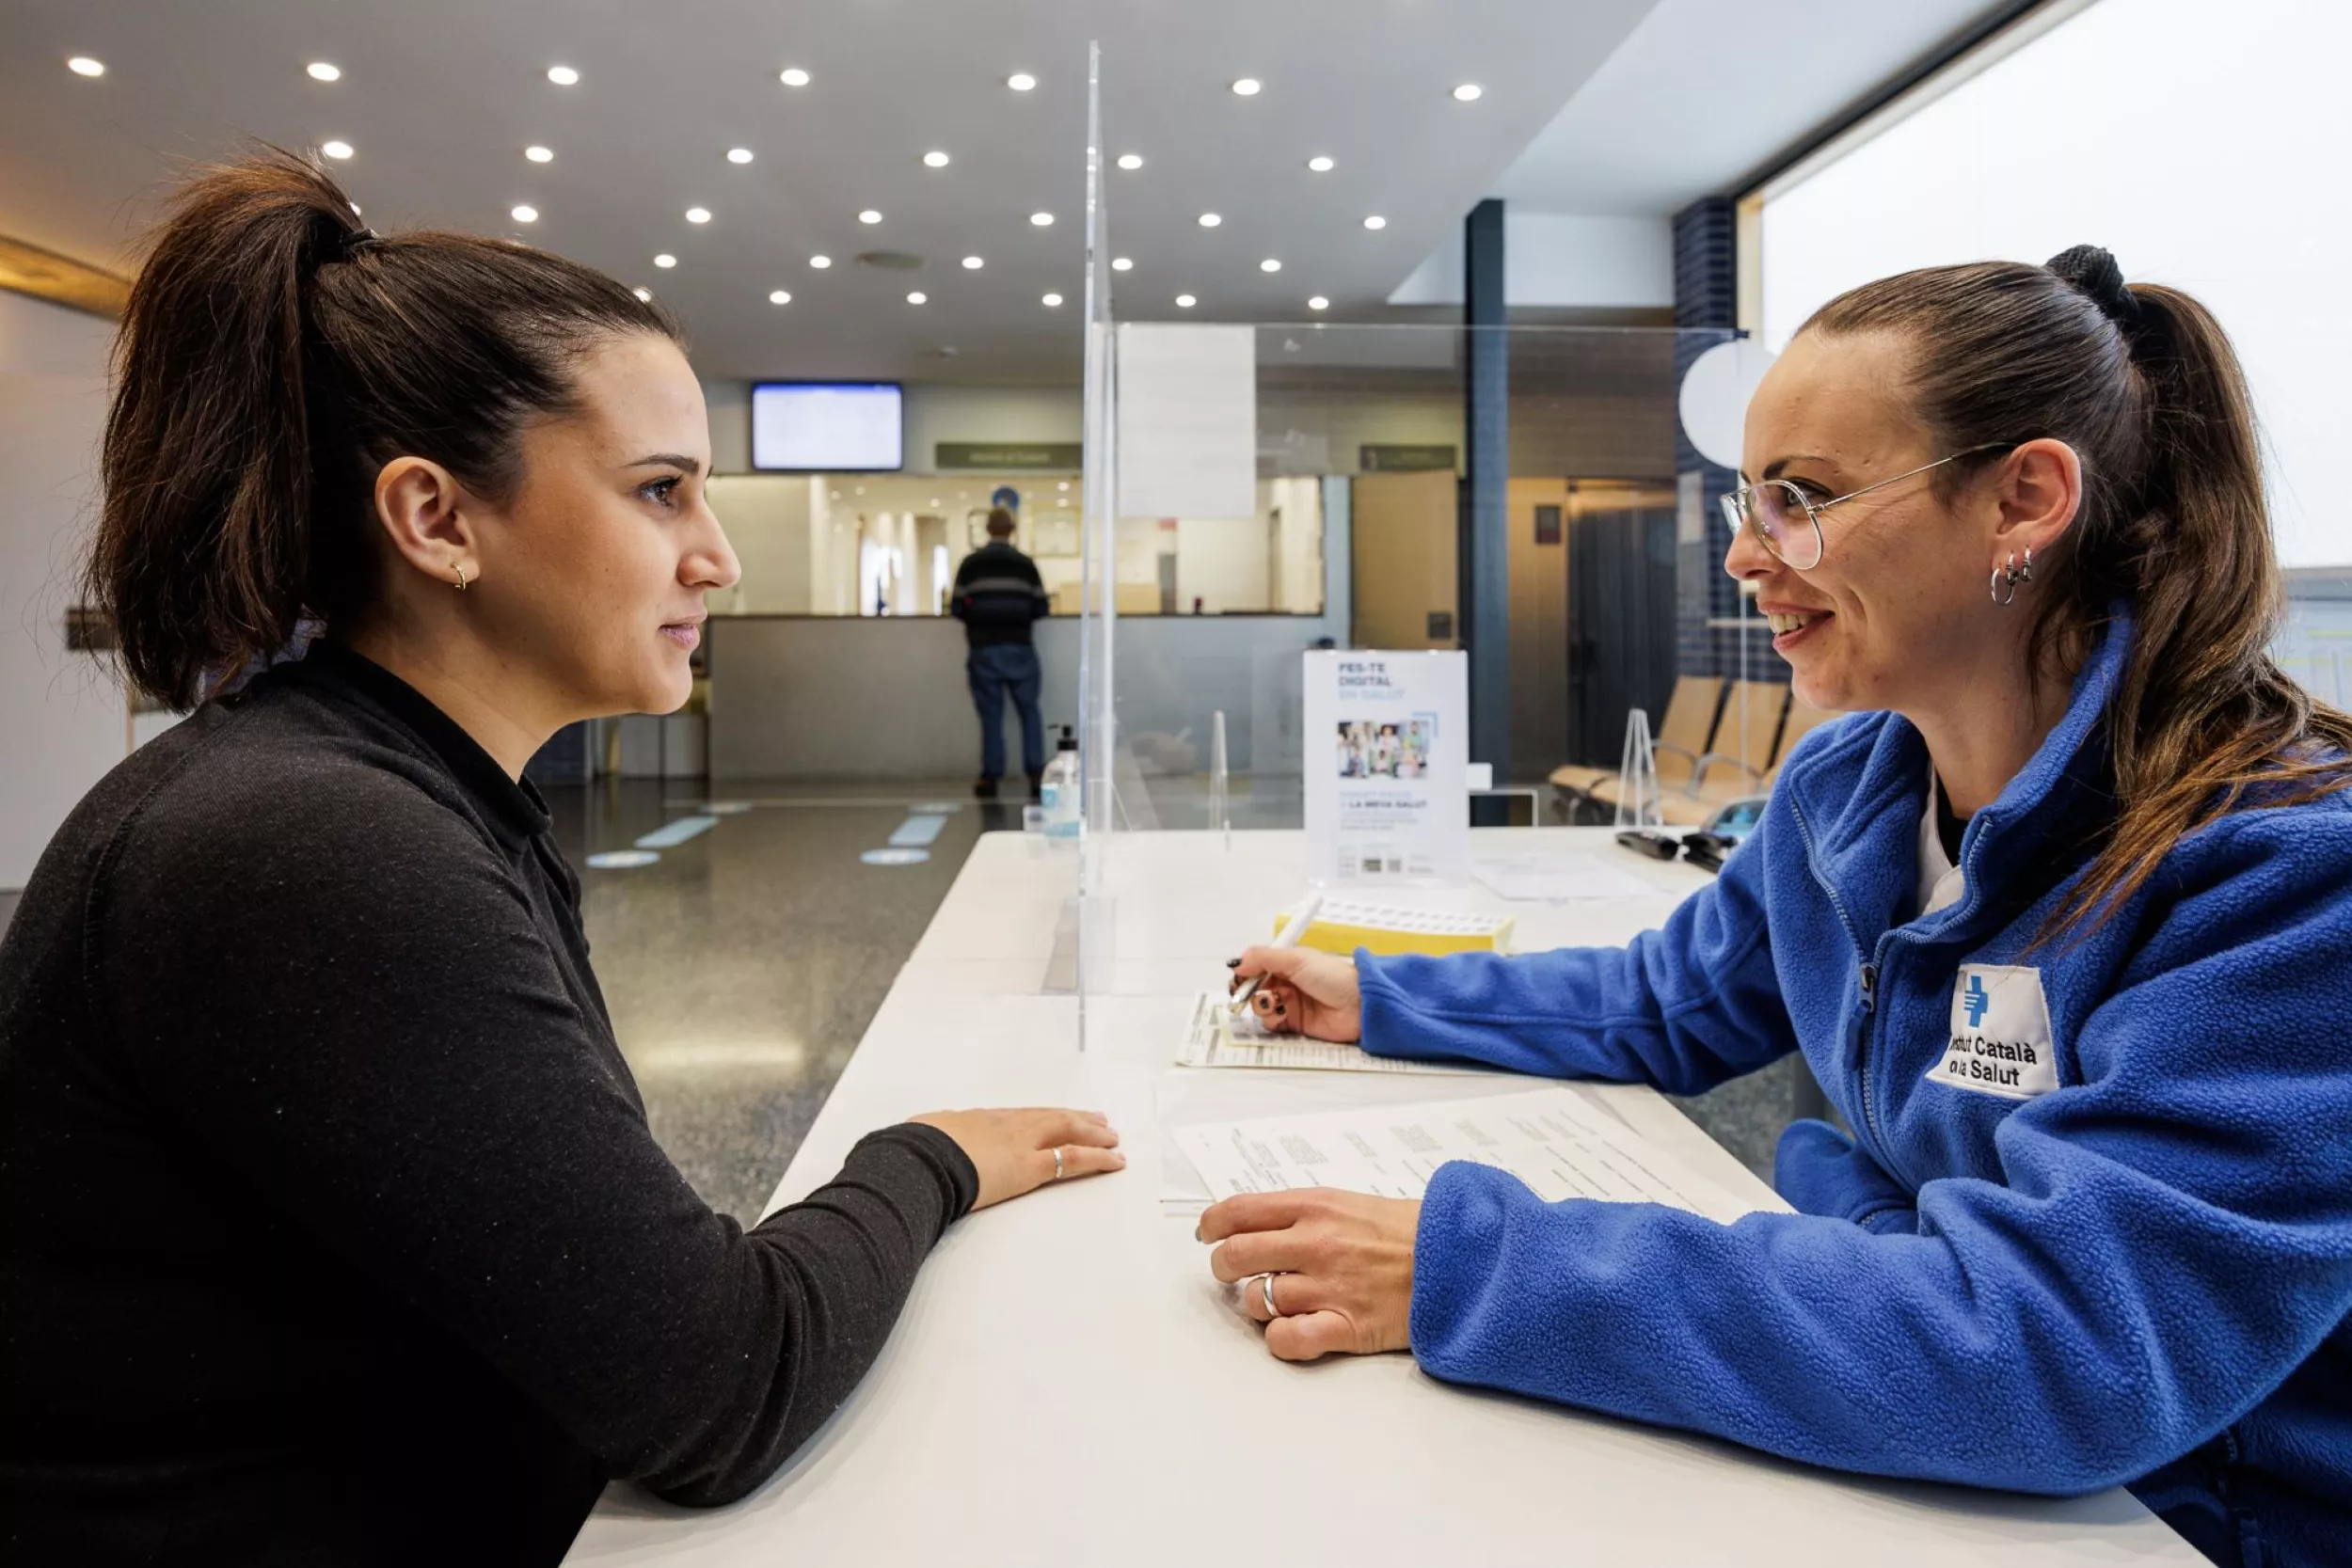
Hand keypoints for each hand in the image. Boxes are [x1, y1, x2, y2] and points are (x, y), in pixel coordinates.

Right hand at [908, 1108, 1123, 1209]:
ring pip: (1069, 1131)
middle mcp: (1007, 1125)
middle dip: (1077, 1119)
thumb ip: (934, 1137)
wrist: (918, 1159)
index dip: (1044, 1116)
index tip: (1056, 1116)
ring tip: (1113, 1138)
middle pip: (1052, 1117)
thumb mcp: (922, 1136)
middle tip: (1099, 1121)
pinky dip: (1099, 1159)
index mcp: (981, 1119)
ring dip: (1094, 1134)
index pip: (1022, 1116)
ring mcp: (1022, 1143)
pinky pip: (1074, 1159)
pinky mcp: (1031, 1166)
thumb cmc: (914, 1151)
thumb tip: (924, 1137)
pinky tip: (1115, 1160)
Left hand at [1197, 1189, 1419, 1360]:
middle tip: (1233, 1272)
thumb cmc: (1410, 1233)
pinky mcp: (1346, 1326)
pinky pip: (1287, 1339)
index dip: (1212, 1225)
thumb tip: (1256, 1224)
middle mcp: (1315, 1243)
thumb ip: (1304, 1212)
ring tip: (1277, 1301)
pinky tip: (1291, 1331)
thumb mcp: (1352, 1203)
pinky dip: (1280, 1339)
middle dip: (1224, 1267)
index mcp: (1316, 1206)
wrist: (1462, 1260)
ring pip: (1256, 1300)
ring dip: (1257, 1304)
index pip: (1238, 1211)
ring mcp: (1329, 1286)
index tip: (1209, 1234)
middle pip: (1235, 1255)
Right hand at [1229, 947, 1361, 1040]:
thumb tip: (1237, 964)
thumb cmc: (1331, 975)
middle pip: (1254, 988)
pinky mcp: (1294, 1024)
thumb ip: (1263, 958)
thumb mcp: (1296, 959)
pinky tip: (1283, 1014)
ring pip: (1260, 1007)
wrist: (1358, 1004)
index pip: (1256, 967)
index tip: (1239, 978)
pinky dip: (1272, 1019)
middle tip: (1249, 993)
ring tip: (1275, 1002)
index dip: (1245, 973)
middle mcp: (1285, 983)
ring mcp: (1289, 1004)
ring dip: (1261, 1004)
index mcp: (1286, 963)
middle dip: (1248, 991)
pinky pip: (1271, 1024)